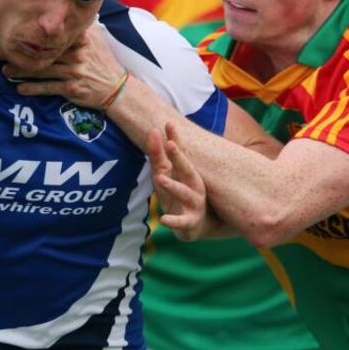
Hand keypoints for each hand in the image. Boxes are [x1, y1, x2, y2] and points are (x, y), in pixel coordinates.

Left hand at [4, 26, 126, 108]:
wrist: (117, 88)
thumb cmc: (103, 62)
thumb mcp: (96, 39)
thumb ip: (82, 24)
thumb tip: (69, 7)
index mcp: (80, 40)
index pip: (52, 35)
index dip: (32, 35)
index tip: (14, 34)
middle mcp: (76, 54)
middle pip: (43, 52)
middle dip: (21, 53)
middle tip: (0, 52)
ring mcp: (73, 72)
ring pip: (42, 70)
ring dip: (22, 71)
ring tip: (5, 70)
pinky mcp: (72, 88)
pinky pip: (49, 88)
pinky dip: (33, 89)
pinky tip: (20, 88)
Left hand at [149, 122, 207, 240]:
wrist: (195, 225)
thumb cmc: (180, 195)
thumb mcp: (168, 175)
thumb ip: (160, 155)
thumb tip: (153, 130)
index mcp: (188, 173)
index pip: (181, 153)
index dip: (175, 139)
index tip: (169, 124)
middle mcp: (194, 185)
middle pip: (187, 169)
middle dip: (179, 157)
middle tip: (170, 144)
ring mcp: (194, 204)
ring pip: (184, 194)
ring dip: (173, 186)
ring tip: (159, 179)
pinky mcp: (190, 222)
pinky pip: (182, 222)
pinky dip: (174, 221)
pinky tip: (163, 219)